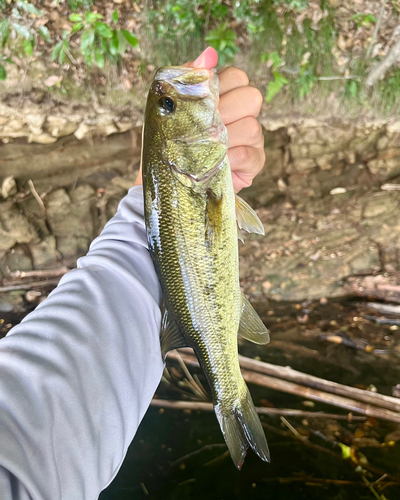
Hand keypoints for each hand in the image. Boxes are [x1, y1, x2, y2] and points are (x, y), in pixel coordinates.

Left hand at [134, 47, 264, 192]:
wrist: (168, 177)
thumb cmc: (170, 140)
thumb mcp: (172, 106)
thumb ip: (189, 77)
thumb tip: (209, 54)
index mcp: (226, 95)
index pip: (237, 76)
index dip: (219, 87)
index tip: (198, 103)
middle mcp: (243, 114)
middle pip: (251, 97)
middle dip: (224, 112)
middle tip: (202, 128)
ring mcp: (252, 138)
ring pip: (251, 127)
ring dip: (224, 139)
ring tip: (204, 149)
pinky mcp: (254, 162)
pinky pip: (250, 155)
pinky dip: (230, 159)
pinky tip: (216, 164)